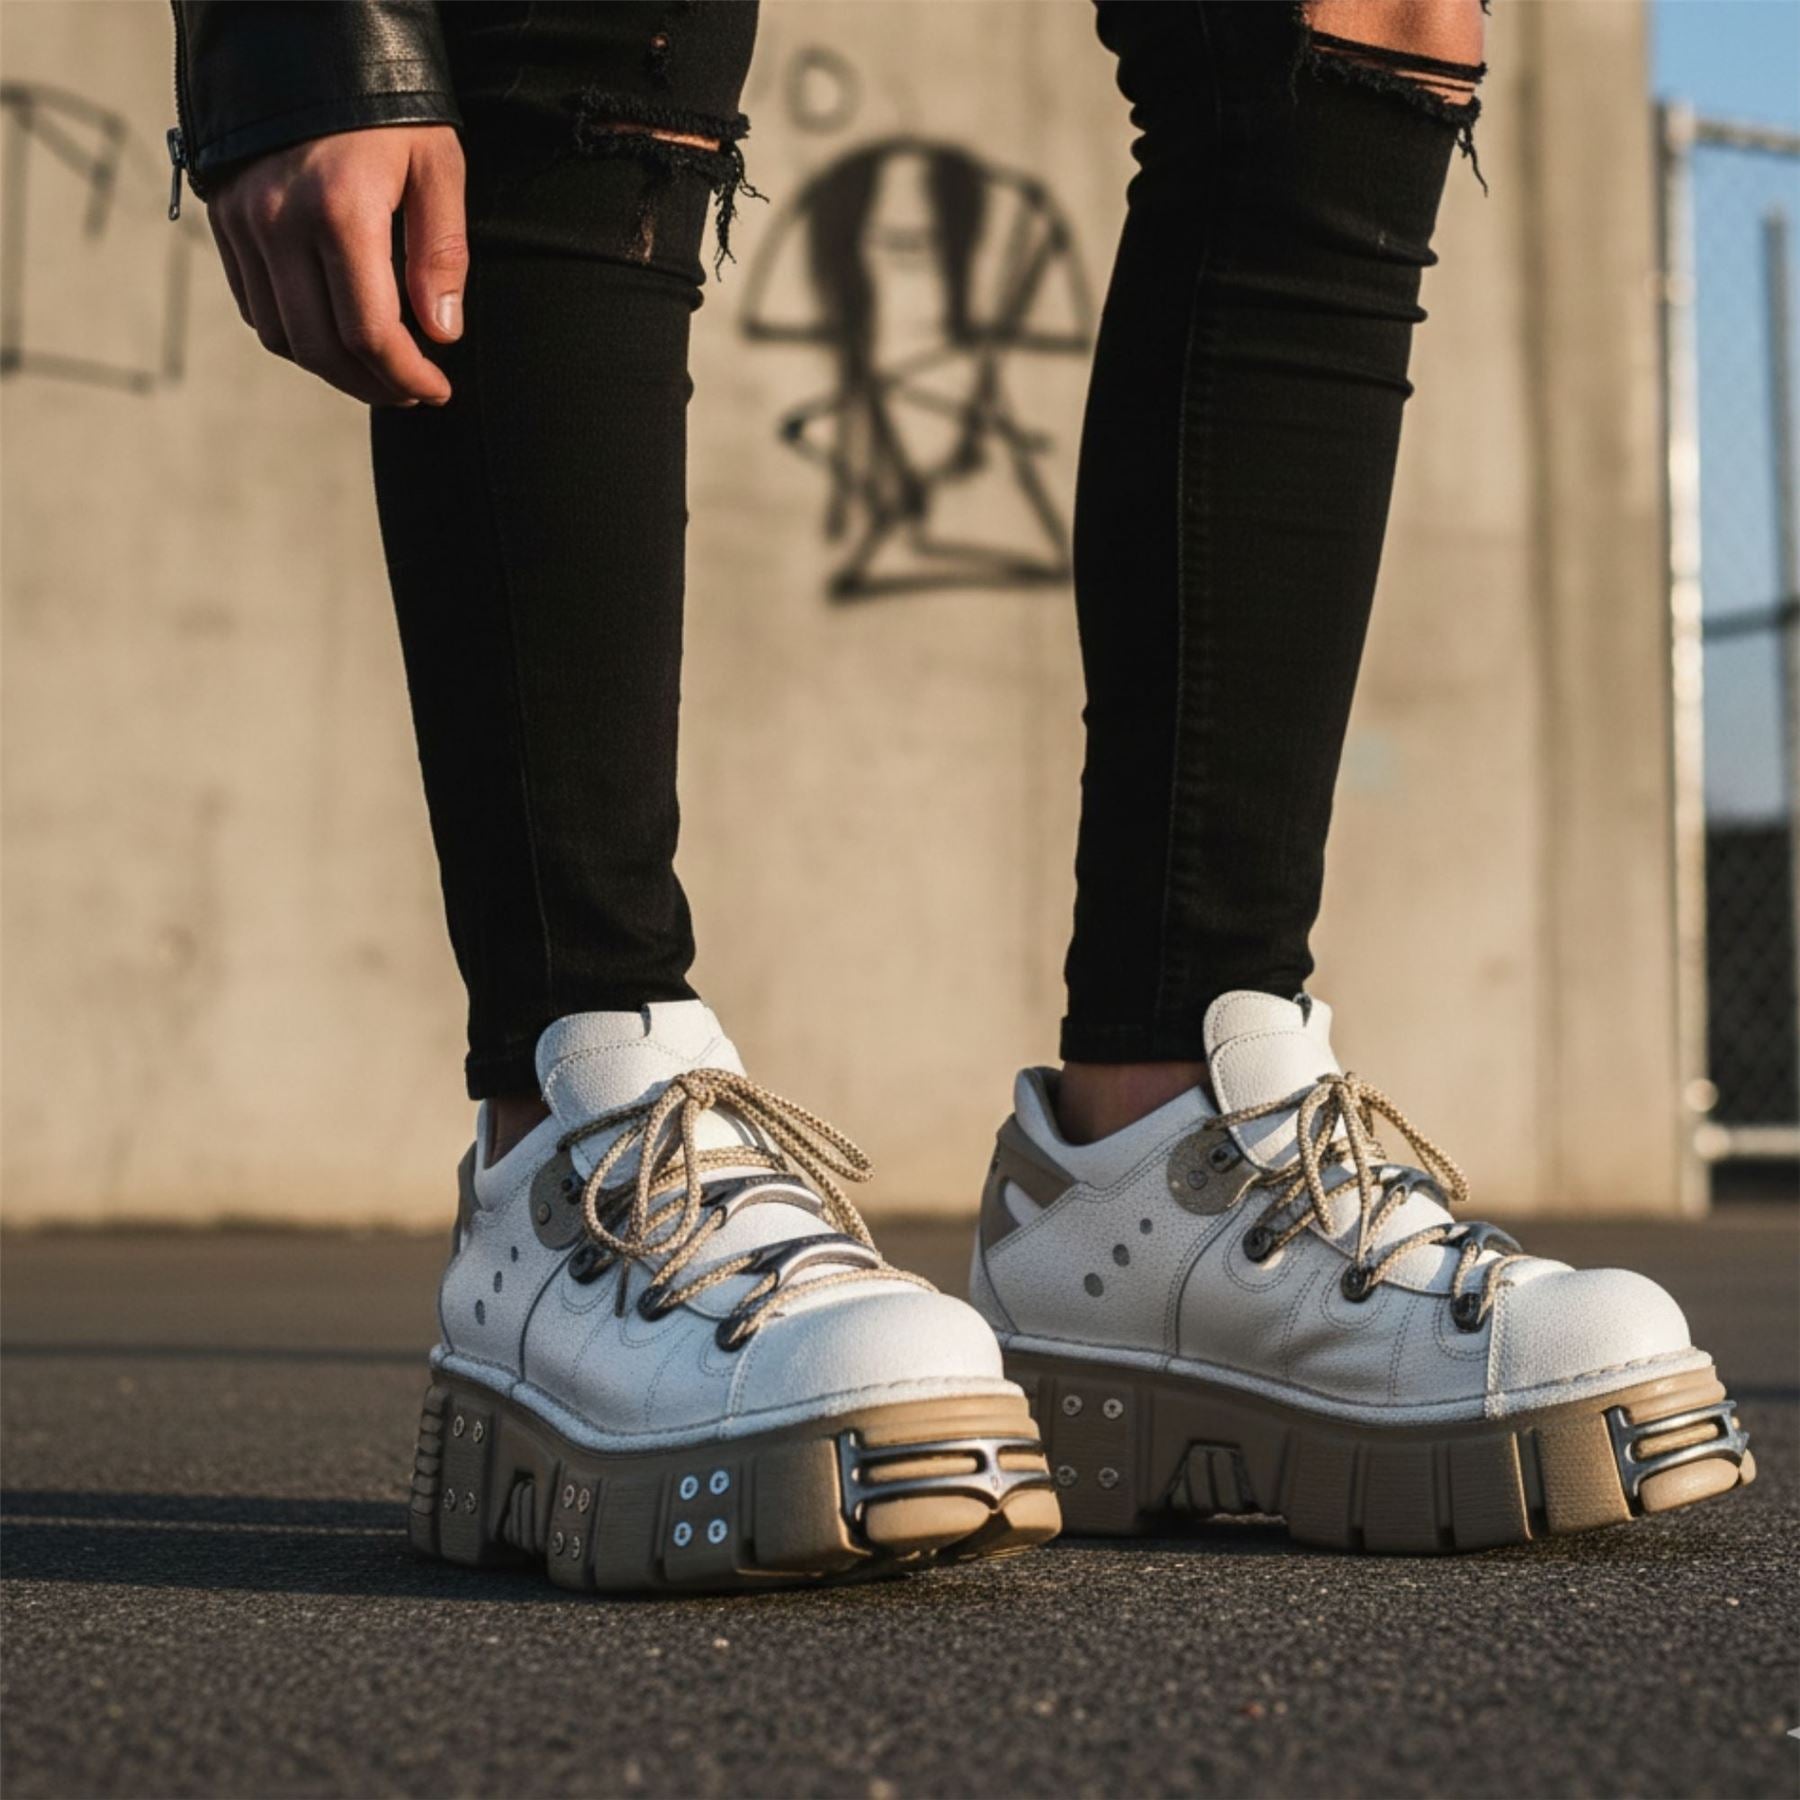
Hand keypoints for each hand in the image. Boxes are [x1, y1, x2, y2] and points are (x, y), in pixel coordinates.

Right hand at [208, 124, 466, 406]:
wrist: (306, 43)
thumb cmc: (387, 107)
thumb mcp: (437, 167)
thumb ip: (441, 254)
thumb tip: (441, 333)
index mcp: (341, 210)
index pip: (370, 333)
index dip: (407, 377)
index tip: (436, 390)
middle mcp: (281, 221)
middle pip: (322, 348)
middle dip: (373, 385)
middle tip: (411, 392)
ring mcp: (244, 222)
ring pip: (284, 337)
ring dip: (333, 370)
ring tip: (378, 370)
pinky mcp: (224, 221)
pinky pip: (255, 307)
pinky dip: (297, 336)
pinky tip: (336, 335)